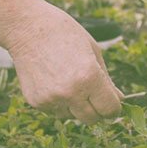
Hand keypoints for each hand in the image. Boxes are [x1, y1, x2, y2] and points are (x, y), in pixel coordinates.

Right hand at [5, 3, 123, 123]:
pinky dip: (59, 102)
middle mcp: (71, 92)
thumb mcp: (94, 52)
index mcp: (89, 77)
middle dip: (97, 110)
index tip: (113, 103)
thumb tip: (120, 100)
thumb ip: (107, 80)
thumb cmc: (65, 34)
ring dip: (76, 106)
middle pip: (92, 119)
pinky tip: (54, 81)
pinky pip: (55, 111)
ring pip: (73, 116)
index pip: (109, 109)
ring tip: (68, 80)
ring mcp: (51, 99)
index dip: (114, 108)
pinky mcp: (36, 102)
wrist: (27, 28)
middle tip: (93, 94)